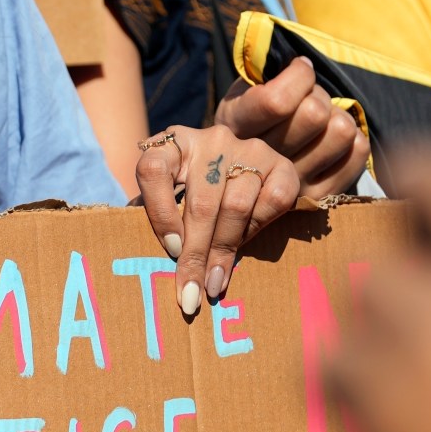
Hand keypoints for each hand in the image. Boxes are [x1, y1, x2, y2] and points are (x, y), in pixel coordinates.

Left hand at [135, 125, 301, 313]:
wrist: (240, 175)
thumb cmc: (191, 195)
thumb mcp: (167, 200)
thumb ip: (158, 220)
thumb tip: (148, 262)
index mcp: (172, 144)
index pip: (154, 170)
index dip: (159, 213)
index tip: (170, 249)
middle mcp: (211, 141)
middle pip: (200, 202)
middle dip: (195, 254)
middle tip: (191, 291)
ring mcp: (249, 150)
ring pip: (236, 206)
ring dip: (224, 250)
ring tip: (215, 282)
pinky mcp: (283, 165)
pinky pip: (273, 201)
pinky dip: (258, 229)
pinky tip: (244, 246)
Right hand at [212, 56, 368, 194]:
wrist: (243, 167)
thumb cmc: (250, 116)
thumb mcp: (241, 91)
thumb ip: (262, 74)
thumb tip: (301, 66)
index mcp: (233, 130)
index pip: (278, 101)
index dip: (299, 75)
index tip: (299, 70)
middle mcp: (259, 164)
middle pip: (315, 115)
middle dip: (317, 95)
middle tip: (306, 99)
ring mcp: (290, 185)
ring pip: (341, 132)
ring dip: (336, 116)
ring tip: (319, 121)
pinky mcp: (319, 198)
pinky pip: (357, 152)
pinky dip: (353, 137)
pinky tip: (331, 138)